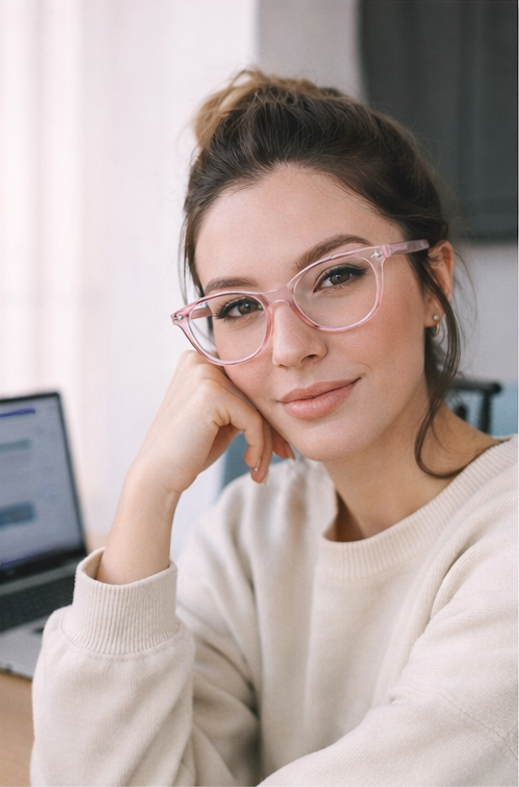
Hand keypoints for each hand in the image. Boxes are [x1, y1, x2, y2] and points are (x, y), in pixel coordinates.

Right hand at [97, 352, 292, 583]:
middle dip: (273, 429)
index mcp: (199, 360)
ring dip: (266, 442)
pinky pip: (253, 420)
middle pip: (255, 394)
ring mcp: (204, 374)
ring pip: (257, 408)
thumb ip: (242, 402)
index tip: (280, 445)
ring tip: (260, 469)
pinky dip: (259, 445)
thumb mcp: (220, 419)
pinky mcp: (211, 393)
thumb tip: (285, 403)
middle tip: (284, 456)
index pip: (247, 385)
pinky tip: (250, 465)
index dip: (267, 415)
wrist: (158, 476)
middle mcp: (199, 360)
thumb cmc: (189, 451)